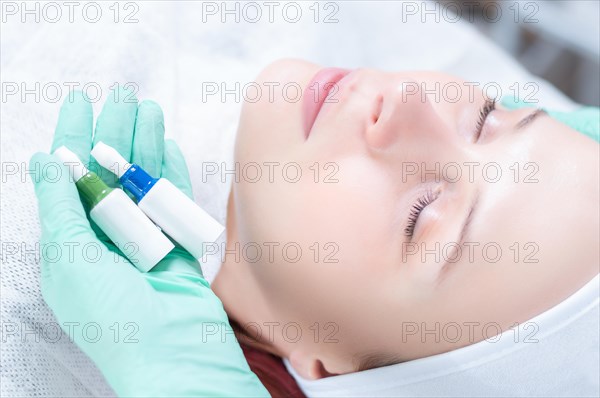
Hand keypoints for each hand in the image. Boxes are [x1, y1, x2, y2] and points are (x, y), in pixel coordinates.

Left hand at [30, 88, 267, 396]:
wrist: (170, 352)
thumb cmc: (111, 315)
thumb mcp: (69, 259)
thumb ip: (59, 206)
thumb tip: (45, 159)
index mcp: (71, 240)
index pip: (69, 177)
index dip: (72, 136)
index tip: (80, 101)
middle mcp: (105, 235)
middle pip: (108, 172)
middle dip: (113, 132)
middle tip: (122, 96)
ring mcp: (143, 237)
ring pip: (141, 180)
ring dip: (144, 144)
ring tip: (148, 108)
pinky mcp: (174, 241)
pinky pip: (170, 199)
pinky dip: (169, 171)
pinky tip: (167, 145)